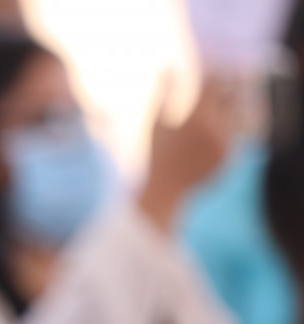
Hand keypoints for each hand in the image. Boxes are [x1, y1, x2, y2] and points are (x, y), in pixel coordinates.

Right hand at [138, 76, 235, 231]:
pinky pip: (233, 136)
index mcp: (196, 115)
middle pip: (231, 97)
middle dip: (228, 89)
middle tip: (226, 84)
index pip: (216, 83)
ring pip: (236, 116)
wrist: (162, 189)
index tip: (215, 71)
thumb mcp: (156, 120)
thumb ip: (163, 91)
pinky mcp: (227, 157)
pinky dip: (228, 130)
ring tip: (225, 105)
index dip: (216, 74)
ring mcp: (223, 143)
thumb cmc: (154, 152)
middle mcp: (215, 128)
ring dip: (231, 108)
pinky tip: (218, 130)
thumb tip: (166, 67)